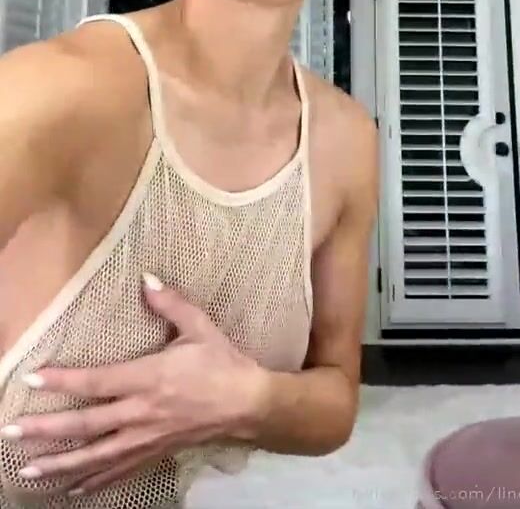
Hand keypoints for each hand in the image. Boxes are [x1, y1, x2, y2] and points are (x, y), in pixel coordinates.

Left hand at [1, 274, 267, 495]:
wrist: (248, 404)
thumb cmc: (222, 362)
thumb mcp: (200, 326)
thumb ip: (170, 303)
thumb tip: (146, 279)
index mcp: (149, 378)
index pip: (97, 381)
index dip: (62, 380)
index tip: (31, 377)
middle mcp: (142, 413)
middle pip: (86, 425)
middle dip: (46, 430)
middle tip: (12, 433)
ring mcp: (147, 438)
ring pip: (96, 456)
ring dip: (60, 465)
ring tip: (29, 471)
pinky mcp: (155, 453)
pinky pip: (118, 472)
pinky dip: (93, 482)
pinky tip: (72, 489)